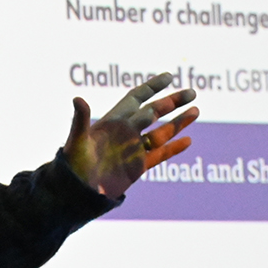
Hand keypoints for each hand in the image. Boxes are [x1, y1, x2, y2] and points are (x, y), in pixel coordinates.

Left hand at [64, 73, 198, 196]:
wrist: (76, 191)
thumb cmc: (72, 163)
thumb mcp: (77, 140)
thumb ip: (80, 120)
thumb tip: (77, 98)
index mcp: (113, 122)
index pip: (136, 99)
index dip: (151, 87)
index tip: (169, 76)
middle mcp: (126, 133)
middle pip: (154, 113)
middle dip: (171, 102)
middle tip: (191, 92)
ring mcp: (133, 149)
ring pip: (161, 133)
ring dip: (178, 122)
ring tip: (196, 110)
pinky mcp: (138, 167)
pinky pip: (159, 155)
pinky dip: (174, 149)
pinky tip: (188, 140)